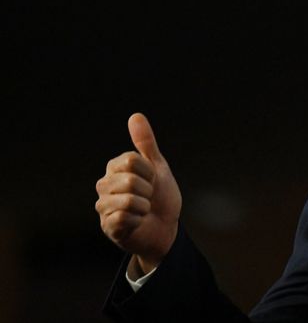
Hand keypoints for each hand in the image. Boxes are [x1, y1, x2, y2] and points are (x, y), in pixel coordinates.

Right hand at [95, 113, 181, 273]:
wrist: (167, 228)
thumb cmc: (161, 197)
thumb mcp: (158, 167)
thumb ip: (146, 143)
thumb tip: (136, 115)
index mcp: (114, 168)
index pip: (131, 160)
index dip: (149, 171)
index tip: (152, 180)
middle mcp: (104, 185)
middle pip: (130, 180)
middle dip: (148, 190)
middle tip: (148, 197)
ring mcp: (103, 206)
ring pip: (128, 199)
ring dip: (145, 206)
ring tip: (143, 209)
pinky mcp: (108, 226)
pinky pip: (125, 217)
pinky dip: (139, 219)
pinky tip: (137, 222)